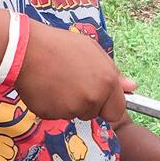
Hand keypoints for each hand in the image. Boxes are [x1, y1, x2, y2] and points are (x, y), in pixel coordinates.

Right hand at [15, 20, 135, 121]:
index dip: (107, 105)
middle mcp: (92, 98)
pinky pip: (55, 115)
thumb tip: (132, 88)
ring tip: (57, 80)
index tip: (98, 97)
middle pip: (94, 113)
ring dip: (68, 103)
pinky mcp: (51, 114)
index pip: (117, 112)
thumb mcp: (92, 51)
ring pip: (74, 114)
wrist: (26, 48)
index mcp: (106, 82)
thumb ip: (114, 73)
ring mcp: (70, 108)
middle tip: (71, 81)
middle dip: (86, 103)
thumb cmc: (61, 45)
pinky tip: (45, 87)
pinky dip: (51, 105)